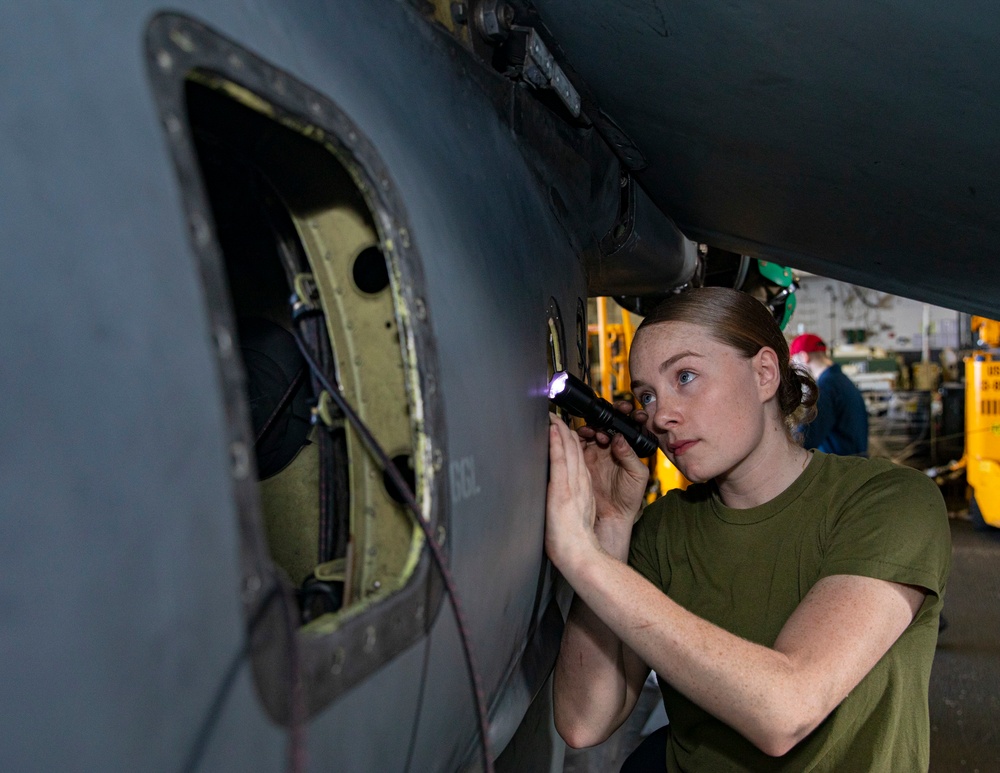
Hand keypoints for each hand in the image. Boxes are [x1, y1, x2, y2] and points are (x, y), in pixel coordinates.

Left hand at [545, 415, 600, 572]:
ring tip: (552, 415)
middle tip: (554, 414)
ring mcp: (573, 487)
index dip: (571, 442)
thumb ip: (568, 506)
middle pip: (576, 450)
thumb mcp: (574, 519)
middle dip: (566, 430)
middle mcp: (581, 485)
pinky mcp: (562, 492)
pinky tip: (552, 431)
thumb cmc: (574, 545)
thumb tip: (555, 502)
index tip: (561, 428)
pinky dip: (557, 444)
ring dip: (560, 431)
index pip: (579, 460)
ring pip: (570, 451)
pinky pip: (561, 462)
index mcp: (584, 491)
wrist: (581, 557)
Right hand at [577, 401, 649, 528]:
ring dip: (594, 426)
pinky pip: (580, 442)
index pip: (626, 425)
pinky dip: (580, 436)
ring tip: (597, 432)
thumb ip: (630, 456)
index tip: (627, 409)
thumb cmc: (630, 497)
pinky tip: (584, 435)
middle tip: (608, 419)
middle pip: (607, 423)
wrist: (613, 515)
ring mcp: (597, 451)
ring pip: (593, 430)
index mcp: (627, 447)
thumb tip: (620, 437)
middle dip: (607, 416)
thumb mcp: (637, 475)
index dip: (626, 414)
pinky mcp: (584, 458)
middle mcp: (612, 446)